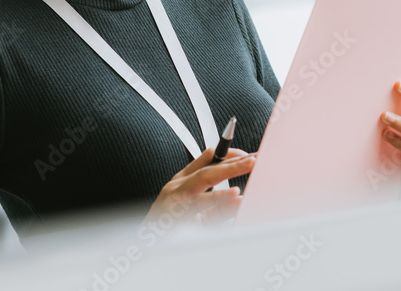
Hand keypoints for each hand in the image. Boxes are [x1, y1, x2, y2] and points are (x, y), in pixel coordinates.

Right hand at [141, 147, 255, 228]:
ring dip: (230, 169)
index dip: (231, 152)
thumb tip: (241, 199)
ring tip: (250, 164)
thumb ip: (220, 207)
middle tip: (257, 157)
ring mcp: (175, 197)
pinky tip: (234, 193)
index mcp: (183, 180)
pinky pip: (199, 202)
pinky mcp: (174, 212)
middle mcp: (178, 184)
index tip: (250, 154)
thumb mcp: (200, 216)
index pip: (208, 158)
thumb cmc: (169, 230)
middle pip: (211, 165)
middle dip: (235, 159)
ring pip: (205, 177)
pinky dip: (218, 197)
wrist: (143, 248)